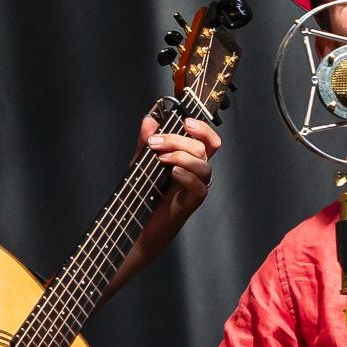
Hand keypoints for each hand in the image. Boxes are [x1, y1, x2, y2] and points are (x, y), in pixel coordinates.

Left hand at [141, 113, 221, 234]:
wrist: (138, 225)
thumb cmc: (144, 194)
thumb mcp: (141, 162)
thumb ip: (146, 141)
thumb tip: (149, 120)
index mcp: (190, 160)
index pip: (208, 141)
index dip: (203, 129)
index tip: (185, 121)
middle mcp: (196, 172)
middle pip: (202, 148)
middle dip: (177, 140)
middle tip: (155, 142)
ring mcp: (196, 187)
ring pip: (203, 166)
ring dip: (181, 157)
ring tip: (160, 159)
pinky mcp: (192, 202)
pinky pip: (199, 186)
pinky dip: (186, 176)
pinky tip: (172, 173)